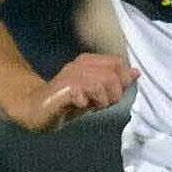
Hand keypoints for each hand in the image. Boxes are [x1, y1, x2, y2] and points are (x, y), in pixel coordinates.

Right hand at [11, 53, 137, 131]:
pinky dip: (85, 103)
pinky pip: (83, 92)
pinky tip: (78, 105)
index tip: (110, 94)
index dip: (121, 82)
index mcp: (89, 62)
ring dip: (101, 101)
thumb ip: (117, 82)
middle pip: (113, 75)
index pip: (118, 64)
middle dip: (113, 95)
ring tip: (90, 106)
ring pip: (101, 83)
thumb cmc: (70, 101)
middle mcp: (79, 65)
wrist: (35, 108)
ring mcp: (69, 76)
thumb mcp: (98, 92)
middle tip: (100, 103)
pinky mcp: (61, 88)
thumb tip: (136, 72)